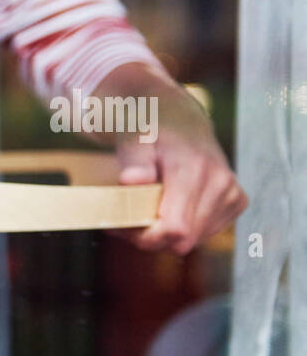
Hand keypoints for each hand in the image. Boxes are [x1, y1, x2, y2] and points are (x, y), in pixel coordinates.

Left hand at [96, 63, 247, 254]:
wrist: (175, 115)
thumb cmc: (147, 128)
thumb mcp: (132, 138)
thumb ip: (134, 162)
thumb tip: (134, 181)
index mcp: (195, 169)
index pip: (175, 229)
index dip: (145, 236)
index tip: (120, 225)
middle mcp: (220, 183)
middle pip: (182, 240)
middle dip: (149, 236)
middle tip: (126, 215)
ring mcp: (231, 193)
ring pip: (191, 241)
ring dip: (163, 233)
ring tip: (144, 207)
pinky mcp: (236, 201)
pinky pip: (202, 234)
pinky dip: (180, 227)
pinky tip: (166, 207)